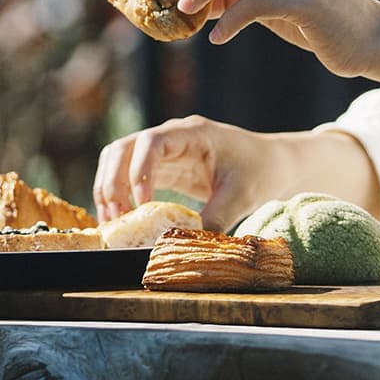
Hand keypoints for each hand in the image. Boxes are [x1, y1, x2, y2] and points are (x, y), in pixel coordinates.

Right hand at [94, 116, 273, 230]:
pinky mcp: (162, 169)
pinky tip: (121, 221)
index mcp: (193, 134)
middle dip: (112, 183)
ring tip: (113, 222)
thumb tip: (182, 245)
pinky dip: (119, 197)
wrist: (271, 164)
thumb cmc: (260, 172)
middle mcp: (171, 137)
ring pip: (117, 161)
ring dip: (108, 189)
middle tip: (117, 218)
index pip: (151, 142)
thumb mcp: (241, 197)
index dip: (139, 172)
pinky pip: (129, 177)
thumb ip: (214, 219)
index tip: (143, 205)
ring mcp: (163, 152)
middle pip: (122, 149)